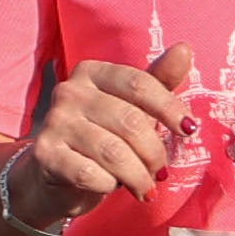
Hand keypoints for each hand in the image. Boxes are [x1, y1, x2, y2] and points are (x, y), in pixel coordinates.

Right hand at [23, 44, 198, 216]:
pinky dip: (109, 185)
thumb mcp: (132, 107)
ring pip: (113, 152)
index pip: (139, 83)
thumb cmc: (103, 135)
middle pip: (130, 121)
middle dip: (154, 153)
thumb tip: (184, 49)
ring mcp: (54, 122)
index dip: (169, 107)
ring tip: (143, 186)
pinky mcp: (45, 154)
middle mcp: (69, 91)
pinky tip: (111, 186)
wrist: (57, 175)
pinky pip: (90, 174)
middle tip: (160, 171)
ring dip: (137, 175)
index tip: (189, 130)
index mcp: (92, 72)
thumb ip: (158, 81)